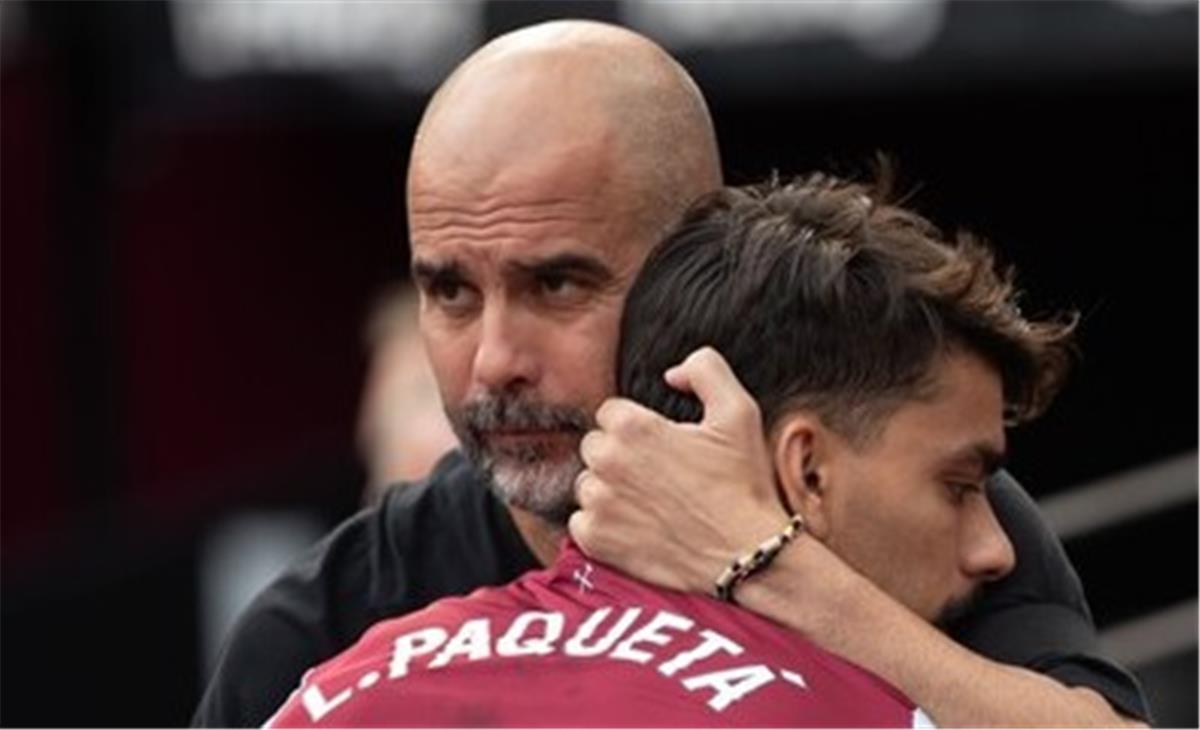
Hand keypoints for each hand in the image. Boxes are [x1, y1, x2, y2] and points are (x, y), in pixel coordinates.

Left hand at [569, 346, 787, 592]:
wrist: (746, 553)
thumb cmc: (743, 483)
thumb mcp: (739, 411)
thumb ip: (705, 370)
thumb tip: (672, 374)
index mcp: (632, 427)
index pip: (611, 413)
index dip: (637, 427)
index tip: (661, 447)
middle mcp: (607, 461)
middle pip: (594, 446)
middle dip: (619, 456)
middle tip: (657, 476)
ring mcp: (598, 502)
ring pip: (587, 483)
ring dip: (608, 490)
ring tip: (649, 503)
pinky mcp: (595, 538)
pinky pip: (581, 522)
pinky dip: (601, 525)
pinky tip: (635, 527)